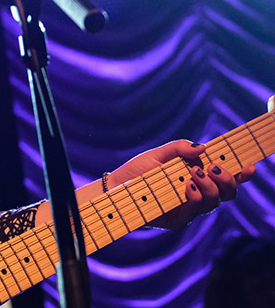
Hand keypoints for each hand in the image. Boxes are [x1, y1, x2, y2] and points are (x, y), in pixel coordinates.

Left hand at [106, 140, 255, 229]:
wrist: (116, 187)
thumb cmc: (138, 170)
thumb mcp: (158, 154)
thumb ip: (179, 149)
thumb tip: (203, 148)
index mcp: (197, 177)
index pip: (225, 177)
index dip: (240, 174)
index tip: (249, 165)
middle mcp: (197, 193)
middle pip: (227, 193)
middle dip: (228, 180)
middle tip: (214, 168)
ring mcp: (189, 208)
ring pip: (214, 202)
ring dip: (211, 187)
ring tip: (196, 174)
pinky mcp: (179, 218)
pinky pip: (196, 210)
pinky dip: (197, 197)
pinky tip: (189, 187)